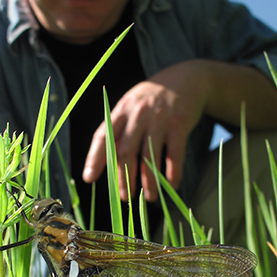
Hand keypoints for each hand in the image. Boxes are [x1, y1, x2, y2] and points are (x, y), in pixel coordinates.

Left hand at [82, 60, 207, 200]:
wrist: (187, 78)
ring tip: (148, 197)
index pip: (103, 136)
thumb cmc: (153, 98)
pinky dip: (173, 173)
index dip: (94, 158)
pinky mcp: (179, 125)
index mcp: (121, 110)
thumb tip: (107, 161)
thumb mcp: (132, 105)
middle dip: (123, 178)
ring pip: (149, 157)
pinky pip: (174, 154)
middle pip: (125, 151)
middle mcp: (137, 114)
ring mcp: (159, 119)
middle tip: (124, 197)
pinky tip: (171, 185)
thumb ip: (119, 128)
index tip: (89, 178)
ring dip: (148, 181)